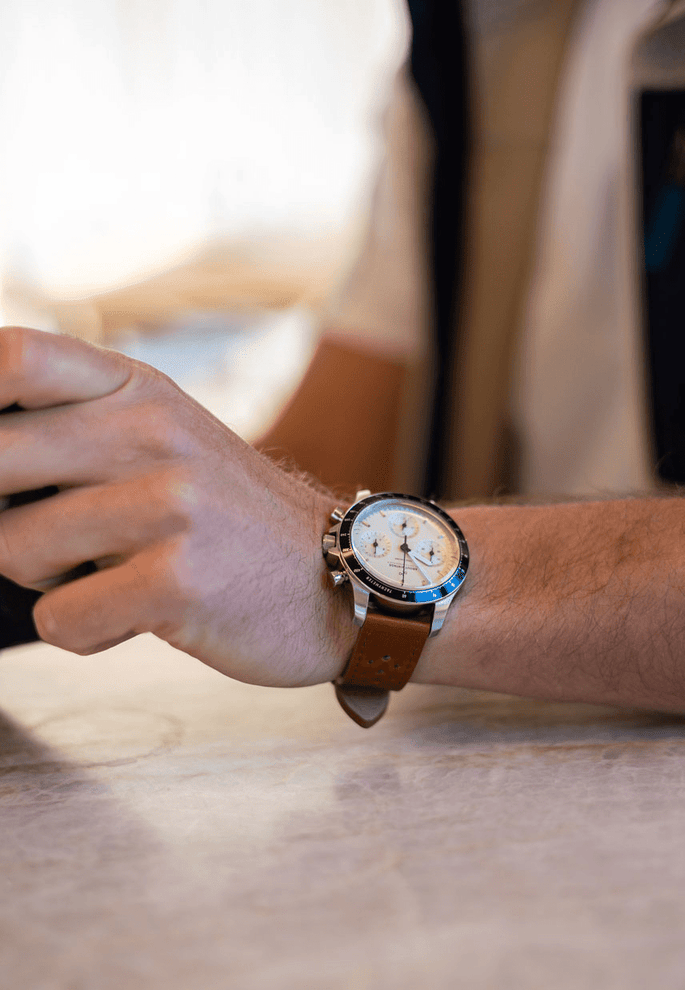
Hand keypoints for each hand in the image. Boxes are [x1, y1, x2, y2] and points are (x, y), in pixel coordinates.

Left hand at [0, 328, 355, 684]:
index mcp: (139, 390)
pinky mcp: (179, 581)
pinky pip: (60, 620)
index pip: (15, 358)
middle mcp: (153, 433)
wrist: (344, 577)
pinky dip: (83, 631)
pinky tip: (134, 617)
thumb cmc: (232, 518)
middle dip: (4, 517)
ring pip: (13, 548)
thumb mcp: (167, 438)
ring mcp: (170, 505)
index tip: (8, 468)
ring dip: (45, 580)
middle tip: (53, 537)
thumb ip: (79, 428)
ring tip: (109, 574)